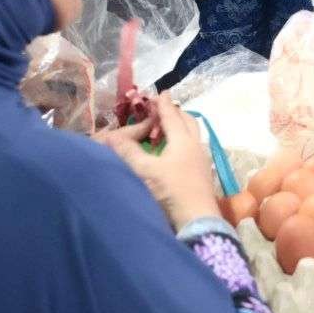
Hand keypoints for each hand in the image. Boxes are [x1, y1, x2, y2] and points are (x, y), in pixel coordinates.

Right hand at [98, 95, 220, 230]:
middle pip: (188, 122)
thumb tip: (110, 137)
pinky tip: (174, 154)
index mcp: (183, 140)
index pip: (172, 116)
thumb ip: (129, 152)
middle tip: (162, 111)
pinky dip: (183, 143)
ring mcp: (202, 160)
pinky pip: (193, 149)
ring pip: (192, 136)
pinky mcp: (203, 173)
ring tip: (165, 131)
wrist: (198, 220)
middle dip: (175, 113)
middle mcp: (195, 146)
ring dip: (180, 128)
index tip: (160, 92)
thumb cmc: (172, 191)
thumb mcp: (145, 171)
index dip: (164, 104)